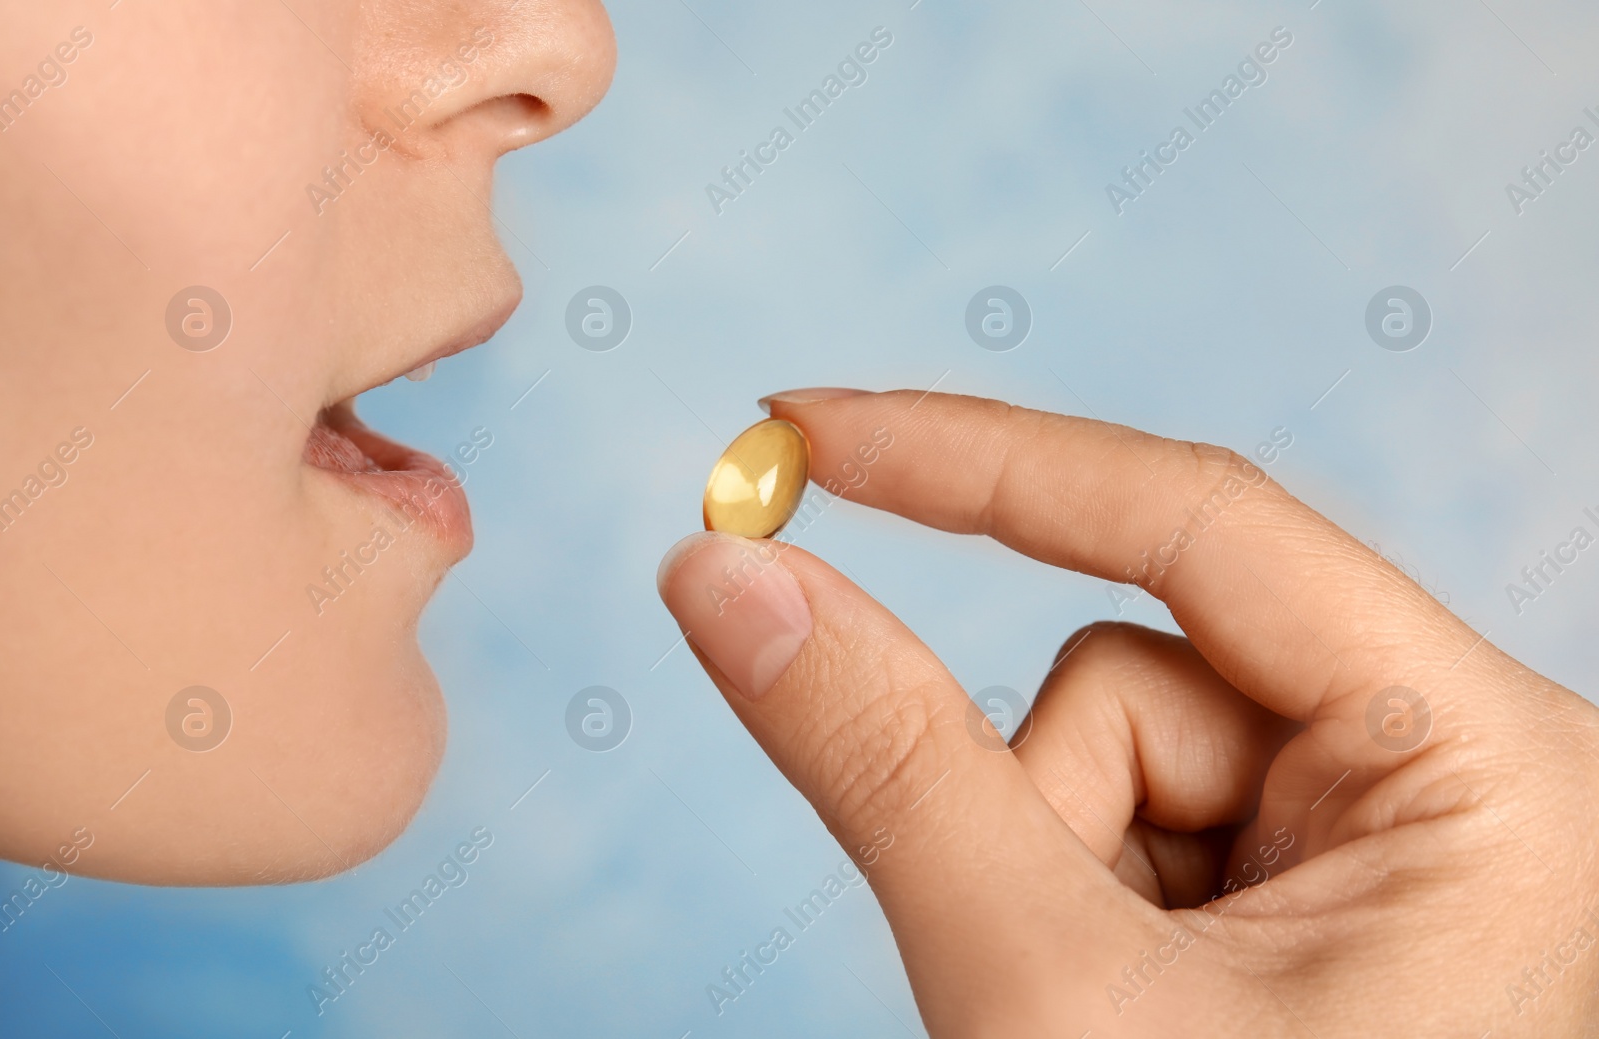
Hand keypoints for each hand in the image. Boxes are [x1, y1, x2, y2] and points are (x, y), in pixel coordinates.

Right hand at [656, 390, 1598, 1037]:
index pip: (1193, 521)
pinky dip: (1085, 900)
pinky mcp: (1319, 878)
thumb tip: (726, 576)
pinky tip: (1133, 1011)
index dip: (972, 460)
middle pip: (1144, 670)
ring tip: (1103, 1019)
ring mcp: (1392, 826)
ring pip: (1124, 748)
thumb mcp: (1048, 993)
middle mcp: (1462, 769)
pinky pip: (1138, 815)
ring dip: (1058, 872)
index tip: (795, 428)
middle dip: (1035, 808)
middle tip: (1037, 979)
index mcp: (1487, 764)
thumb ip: (880, 762)